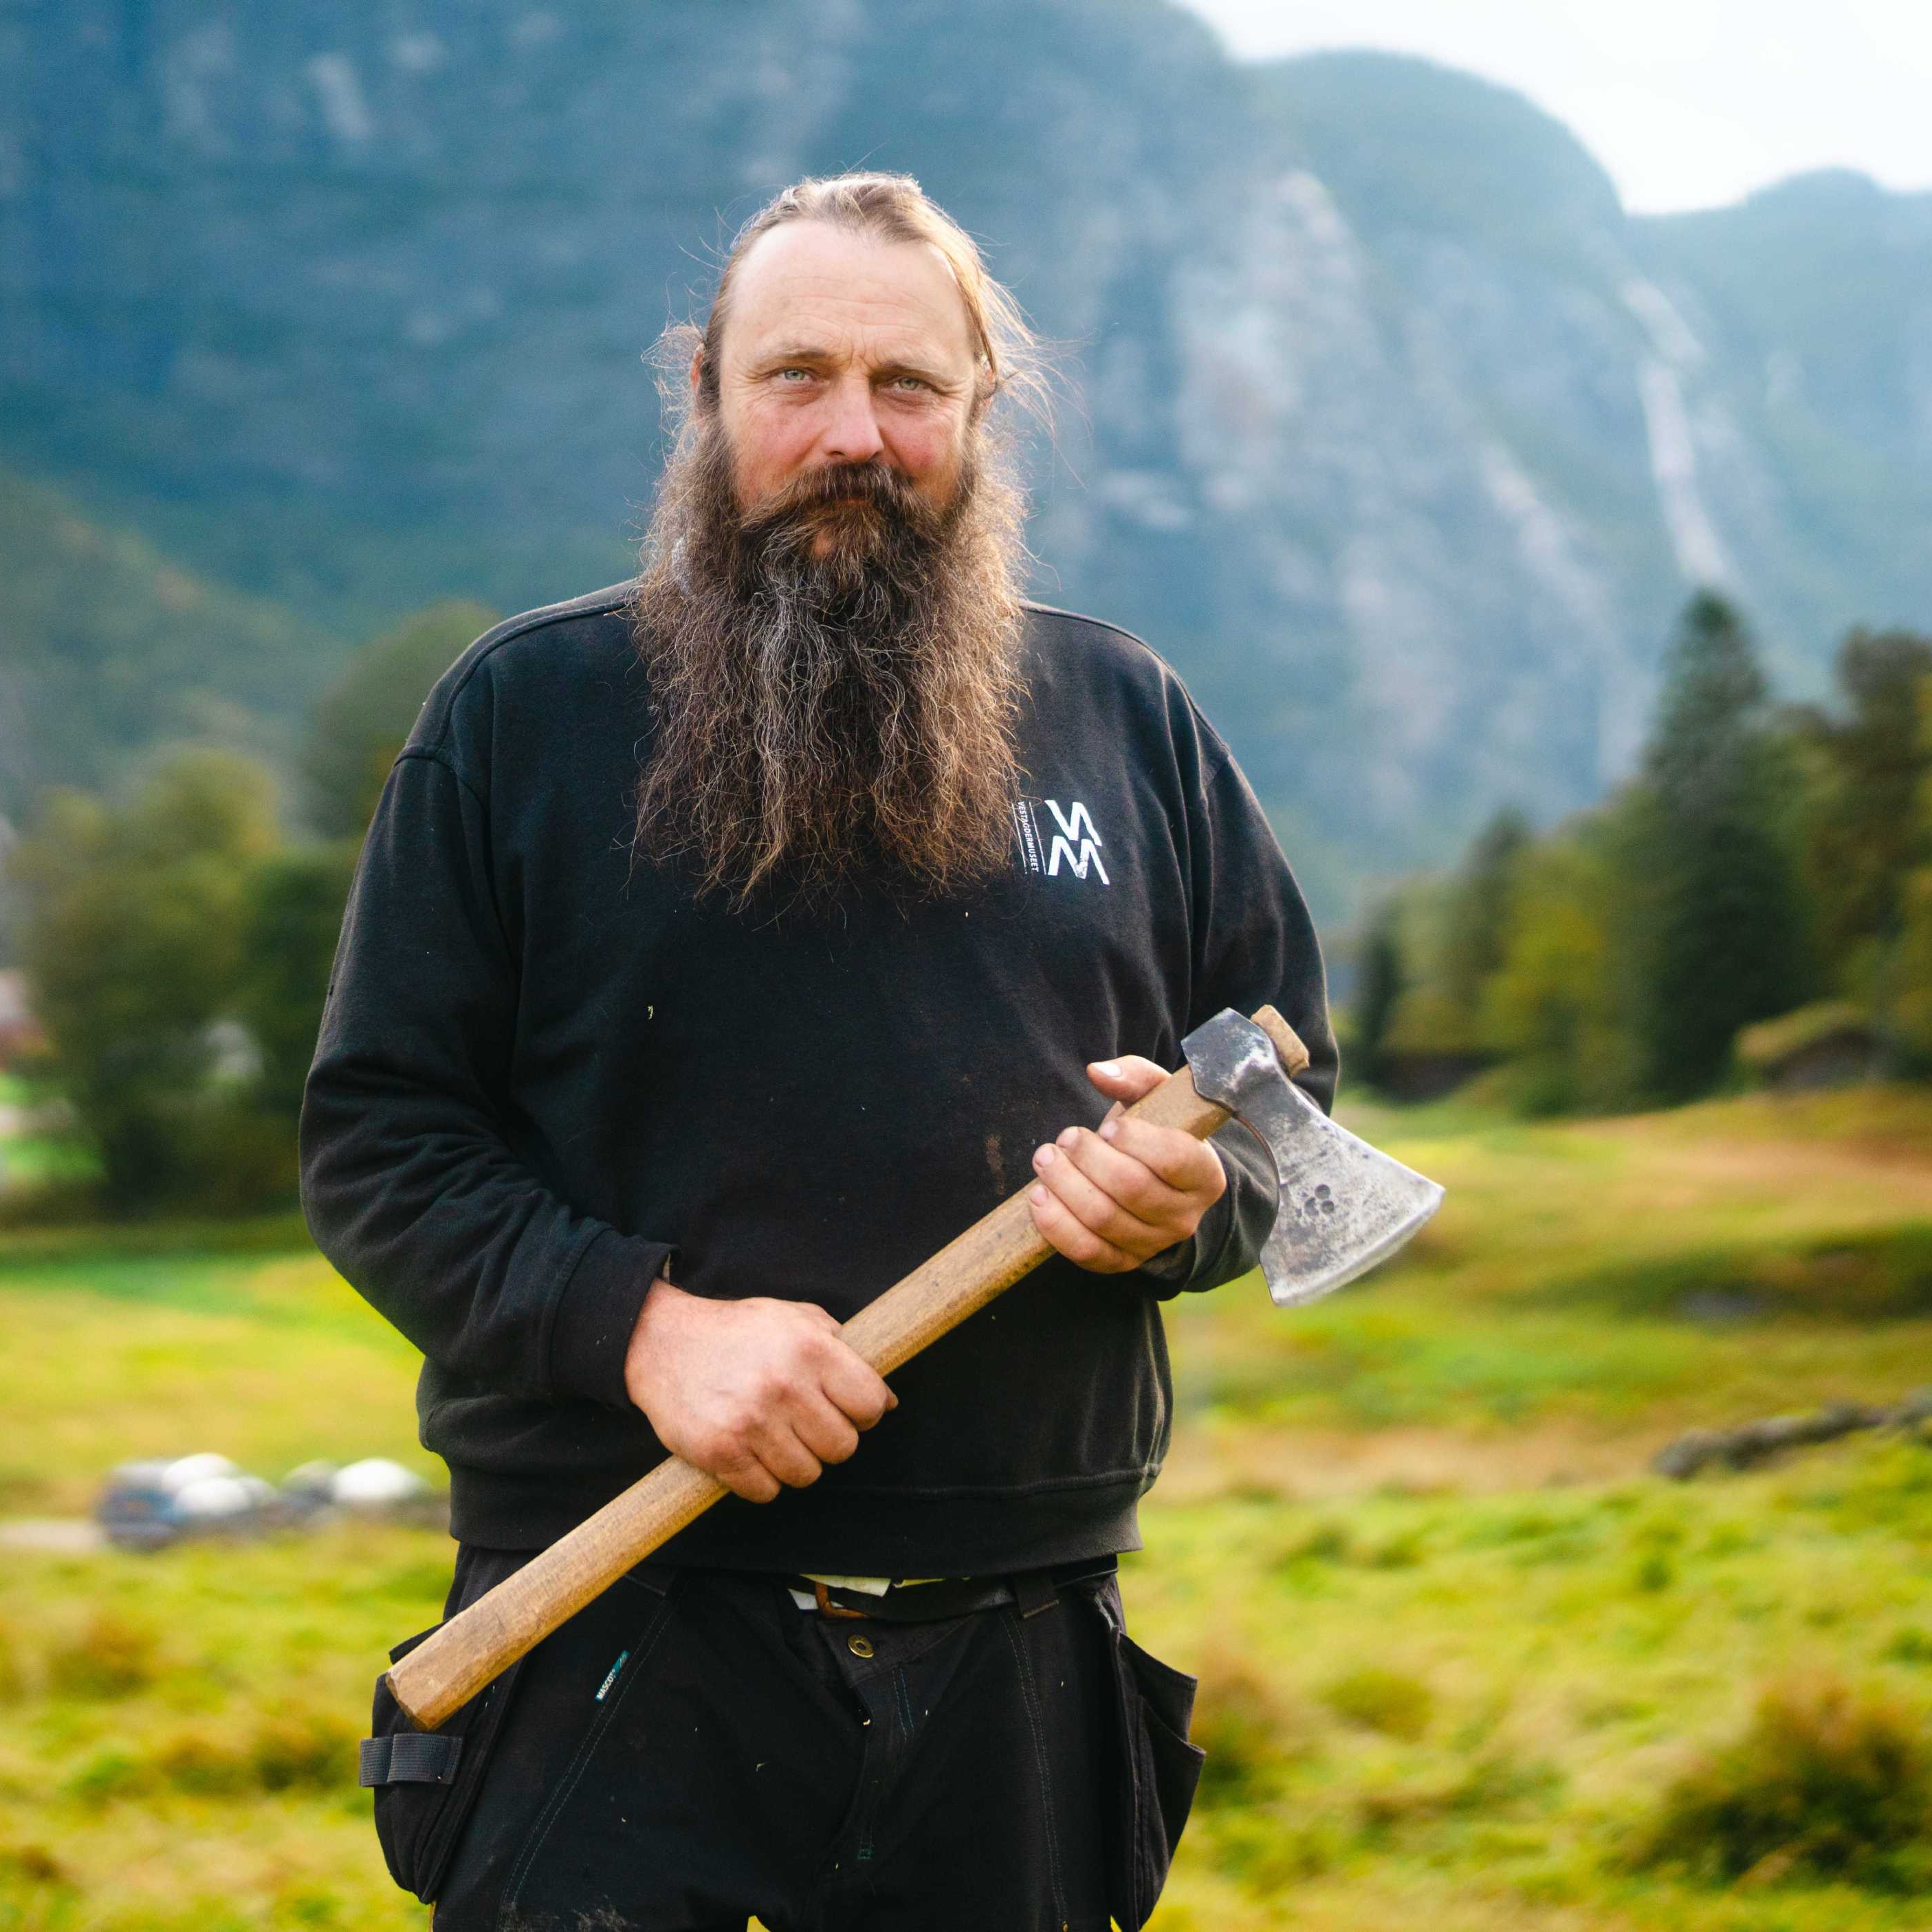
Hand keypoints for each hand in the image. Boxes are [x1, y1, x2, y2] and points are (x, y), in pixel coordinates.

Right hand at [622, 1281, 896, 1502]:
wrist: (661, 1341)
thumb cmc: (737, 1332)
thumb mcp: (794, 1318)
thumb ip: (843, 1349)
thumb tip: (888, 1401)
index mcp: (811, 1348)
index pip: (871, 1404)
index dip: (865, 1413)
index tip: (849, 1411)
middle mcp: (784, 1386)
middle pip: (842, 1447)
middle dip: (829, 1440)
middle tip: (806, 1424)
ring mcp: (751, 1422)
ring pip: (807, 1475)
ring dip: (796, 1463)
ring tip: (776, 1436)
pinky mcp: (719, 1451)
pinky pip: (765, 1492)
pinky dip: (761, 1480)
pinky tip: (749, 1452)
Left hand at [1028, 1057, 1226, 1273]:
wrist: (1153, 1182)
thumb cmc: (1154, 1132)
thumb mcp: (1156, 1098)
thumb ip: (1134, 1076)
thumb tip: (1098, 1071)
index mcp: (1204, 1174)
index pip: (1175, 1159)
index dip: (1136, 1140)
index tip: (1109, 1126)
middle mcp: (1185, 1216)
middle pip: (1131, 1188)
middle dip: (1088, 1157)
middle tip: (1066, 1136)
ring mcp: (1153, 1244)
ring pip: (1103, 1219)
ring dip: (1064, 1184)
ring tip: (1046, 1158)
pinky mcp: (1121, 1262)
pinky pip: (1086, 1252)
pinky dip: (1056, 1224)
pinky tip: (1039, 1196)